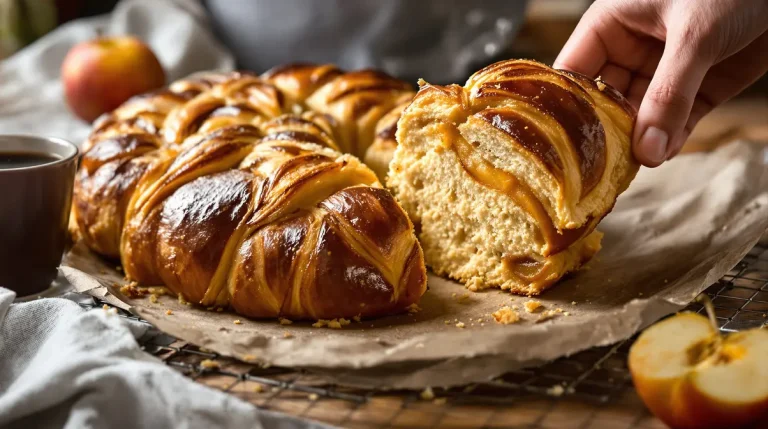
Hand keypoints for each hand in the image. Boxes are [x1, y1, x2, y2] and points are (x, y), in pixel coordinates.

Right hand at [554, 0, 767, 166]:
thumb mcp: (694, 36)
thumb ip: (669, 94)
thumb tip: (645, 151)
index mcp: (613, 24)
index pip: (574, 72)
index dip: (567, 106)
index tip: (566, 143)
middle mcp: (633, 48)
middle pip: (605, 100)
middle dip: (606, 131)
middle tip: (604, 163)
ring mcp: (666, 69)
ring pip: (642, 115)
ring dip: (641, 140)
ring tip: (637, 163)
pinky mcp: (699, 86)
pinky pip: (677, 120)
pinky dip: (672, 139)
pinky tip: (664, 152)